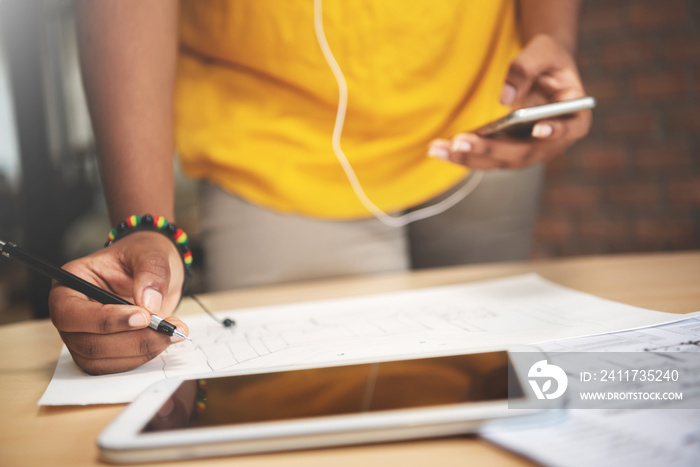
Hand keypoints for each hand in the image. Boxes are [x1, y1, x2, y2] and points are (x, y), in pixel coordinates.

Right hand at [48, 231, 187, 374]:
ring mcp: (85, 334)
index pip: (70, 312)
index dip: (104, 320)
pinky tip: (164, 339)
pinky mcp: (104, 349)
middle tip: (167, 329)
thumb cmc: (144, 255)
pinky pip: (116, 365)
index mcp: (70, 281)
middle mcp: (73, 312)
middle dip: (131, 341)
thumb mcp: (151, 252)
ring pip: (102, 360)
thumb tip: (149, 303)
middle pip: (87, 343)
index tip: (143, 317)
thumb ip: (151, 273)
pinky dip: (143, 357)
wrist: (157, 269)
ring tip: (172, 332)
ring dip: (140, 351)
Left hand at [429, 34, 591, 168]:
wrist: (543, 72)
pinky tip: (438, 149)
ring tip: (438, 148)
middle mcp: (552, 142)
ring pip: (498, 161)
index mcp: (575, 117)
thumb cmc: (548, 61)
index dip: (556, 132)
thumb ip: (526, 68)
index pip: (570, 129)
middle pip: (522, 152)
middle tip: (460, 142)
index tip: (539, 128)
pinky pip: (485, 158)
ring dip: (466, 157)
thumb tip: (504, 98)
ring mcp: (529, 152)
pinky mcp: (508, 153)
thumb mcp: (543, 52)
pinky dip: (462, 155)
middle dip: (489, 149)